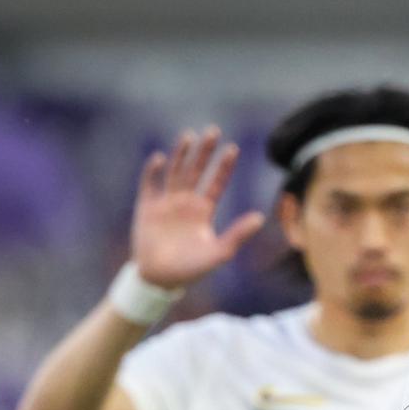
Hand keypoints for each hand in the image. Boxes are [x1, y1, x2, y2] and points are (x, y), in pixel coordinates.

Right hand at [131, 127, 265, 289]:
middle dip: (204, 152)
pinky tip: (160, 158)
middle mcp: (185, 202)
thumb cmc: (191, 269)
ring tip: (188, 136)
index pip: (216, 183)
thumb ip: (238, 234)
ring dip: (181, 155)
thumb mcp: (219, 252)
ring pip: (175, 172)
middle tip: (212, 131)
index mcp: (203, 211)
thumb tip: (261, 217)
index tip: (232, 148)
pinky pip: (149, 185)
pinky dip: (153, 172)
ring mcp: (165, 203)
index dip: (224, 167)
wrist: (160, 278)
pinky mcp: (147, 207)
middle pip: (196, 171)